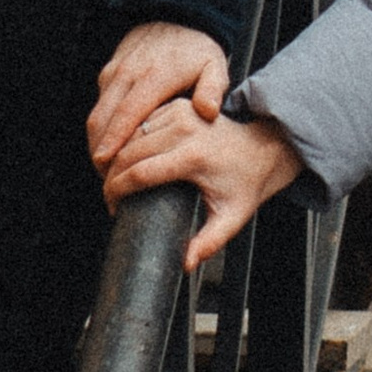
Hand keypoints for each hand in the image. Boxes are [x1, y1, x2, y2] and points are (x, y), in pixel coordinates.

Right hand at [87, 23, 228, 172]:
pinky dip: (100, 128)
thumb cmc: (197, 49)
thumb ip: (213, 89)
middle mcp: (129, 73)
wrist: (175, 17)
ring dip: (97, 142)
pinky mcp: (109, 73)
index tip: (106, 164)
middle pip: (103, 118)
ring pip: (96, 113)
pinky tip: (110, 147)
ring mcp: (115, 72)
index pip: (127, 113)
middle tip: (106, 179)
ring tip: (106, 170)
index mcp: (154, 76)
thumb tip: (207, 112)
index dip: (114, 140)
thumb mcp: (214, 66)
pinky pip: (99, 105)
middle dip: (99, 150)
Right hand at [104, 102, 304, 269]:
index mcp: (194, 157)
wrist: (262, 149)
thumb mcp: (231, 218)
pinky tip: (124, 158)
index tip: (112, 207)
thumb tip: (185, 264)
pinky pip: (141, 122)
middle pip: (129, 152)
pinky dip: (128, 139)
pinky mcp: (178, 106)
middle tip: (108, 197)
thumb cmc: (244, 185)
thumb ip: (209, 243)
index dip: (117, 191)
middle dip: (111, 176)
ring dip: (116, 155)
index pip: (139, 173)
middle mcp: (185, 130)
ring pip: (131, 134)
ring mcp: (181, 113)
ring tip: (112, 179)